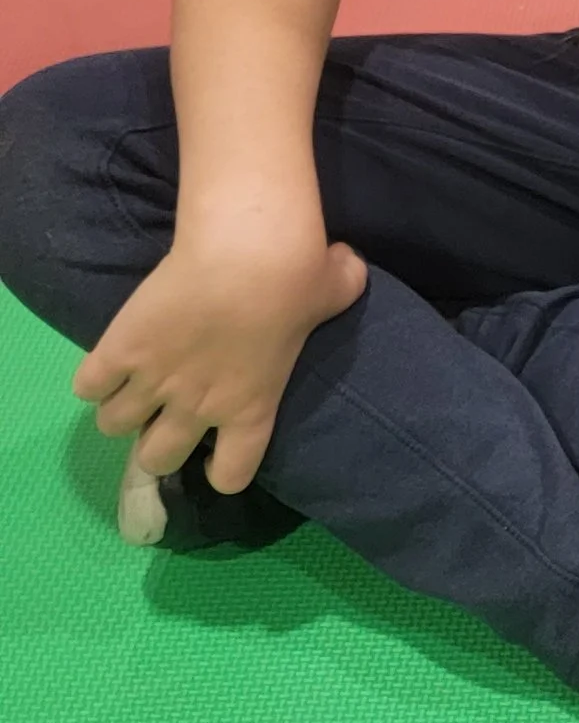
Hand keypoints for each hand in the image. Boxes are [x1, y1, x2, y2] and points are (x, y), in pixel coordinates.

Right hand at [71, 217, 366, 493]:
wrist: (246, 247)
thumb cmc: (299, 271)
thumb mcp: (337, 290)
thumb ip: (340, 291)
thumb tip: (348, 268)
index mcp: (252, 408)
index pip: (231, 476)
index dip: (221, 471)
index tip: (215, 455)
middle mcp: (198, 407)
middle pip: (157, 459)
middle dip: (156, 445)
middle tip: (161, 418)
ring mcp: (154, 382)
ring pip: (114, 425)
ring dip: (120, 410)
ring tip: (130, 388)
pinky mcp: (118, 353)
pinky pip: (87, 387)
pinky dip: (93, 379)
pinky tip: (109, 361)